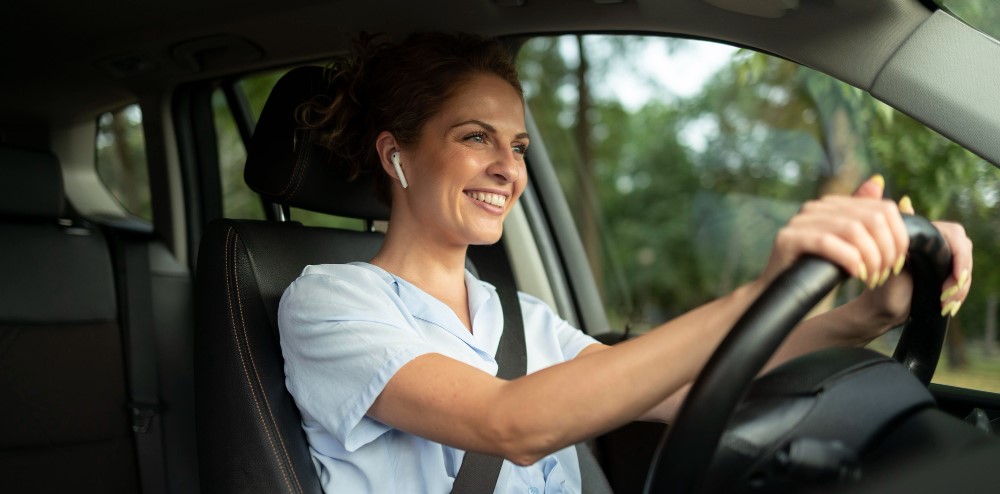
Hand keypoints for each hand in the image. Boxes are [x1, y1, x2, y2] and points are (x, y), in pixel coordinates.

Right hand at [759, 175, 972, 342]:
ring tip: (871, 279)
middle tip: (884, 274)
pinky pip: (827, 242)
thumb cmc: (819, 274)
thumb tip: (877, 180)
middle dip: (886, 250)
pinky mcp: (788, 238)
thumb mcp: (852, 247)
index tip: (897, 263)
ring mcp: (800, 221)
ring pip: (853, 230)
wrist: (783, 297)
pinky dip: (849, 260)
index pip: (883, 208)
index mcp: (834, 205)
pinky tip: (855, 275)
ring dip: (870, 258)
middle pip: (872, 218)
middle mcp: (816, 207)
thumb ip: (867, 218)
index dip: (899, 237)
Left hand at [860, 195, 972, 326]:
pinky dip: (958, 296)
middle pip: (964, 252)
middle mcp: (937, 245)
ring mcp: (943, 262)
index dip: (960, 256)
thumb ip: (899, 236)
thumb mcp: (888, 259)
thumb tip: (906, 201)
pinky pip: (962, 284)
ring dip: (960, 289)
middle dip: (961, 275)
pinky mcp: (945, 279)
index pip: (955, 234)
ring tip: (945, 305)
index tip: (957, 277)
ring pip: (965, 270)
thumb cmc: (880, 281)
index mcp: (926, 235)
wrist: (879, 307)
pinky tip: (948, 307)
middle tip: (947, 294)